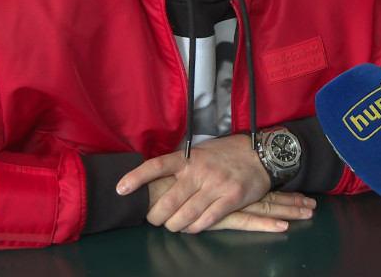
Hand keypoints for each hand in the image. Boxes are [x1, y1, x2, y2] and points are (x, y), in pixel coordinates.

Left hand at [116, 134, 314, 232]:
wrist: (260, 153)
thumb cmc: (225, 154)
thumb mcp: (199, 152)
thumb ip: (180, 164)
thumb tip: (155, 179)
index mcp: (188, 157)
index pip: (156, 165)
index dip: (136, 177)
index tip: (120, 189)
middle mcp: (200, 170)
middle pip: (168, 200)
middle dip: (155, 215)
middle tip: (153, 219)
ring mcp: (216, 184)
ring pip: (186, 214)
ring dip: (174, 225)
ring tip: (172, 226)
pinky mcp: (231, 198)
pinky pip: (207, 220)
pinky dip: (195, 228)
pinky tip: (192, 228)